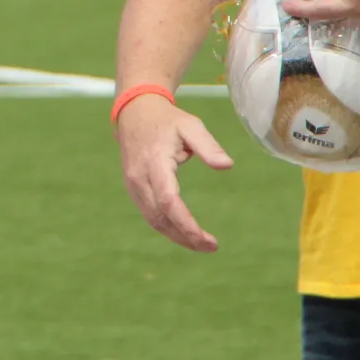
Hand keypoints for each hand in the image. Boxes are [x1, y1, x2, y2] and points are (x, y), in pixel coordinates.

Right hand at [116, 93, 233, 252]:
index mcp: (155, 162)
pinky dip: (166, 227)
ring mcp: (133, 184)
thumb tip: (227, 166)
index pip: (168, 200)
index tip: (207, 240)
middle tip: (211, 247)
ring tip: (201, 244)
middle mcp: (139, 177)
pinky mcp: (133, 188)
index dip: (186, 223)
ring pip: (152, 220)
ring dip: (176, 236)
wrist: (134, 112)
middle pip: (160, 217)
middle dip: (185, 237)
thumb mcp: (190, 125)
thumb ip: (208, 146)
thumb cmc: (166, 120)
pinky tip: (183, 232)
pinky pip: (148, 214)